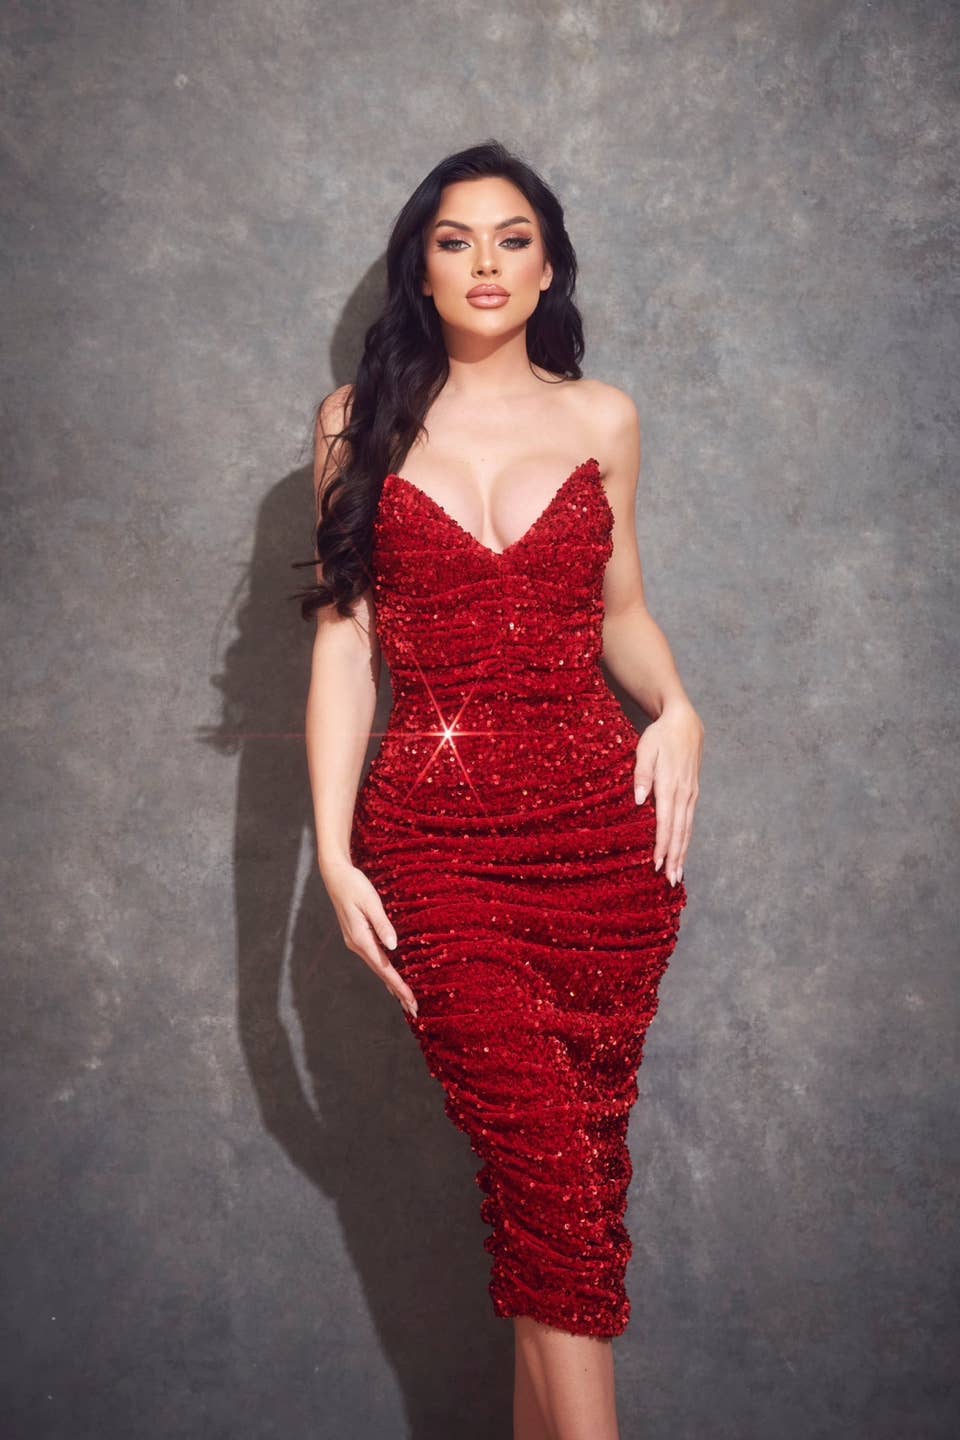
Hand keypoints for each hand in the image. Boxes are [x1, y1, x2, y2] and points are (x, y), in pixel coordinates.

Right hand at [320, 858, 418, 1017]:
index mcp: (360, 939)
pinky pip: (374, 959)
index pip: (384, 968)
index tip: (412, 1001)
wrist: (336, 876)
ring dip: (392, 984)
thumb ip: (382, 925)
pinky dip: (385, 971)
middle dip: (398, 992)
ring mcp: (356, 942)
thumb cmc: (355, 885)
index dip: (399, 986)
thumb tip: (393, 947)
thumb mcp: (371, 902)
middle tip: (414, 1010)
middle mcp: (357, 945)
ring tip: (406, 999)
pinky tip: (390, 978)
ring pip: (377, 968)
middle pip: (381, 973)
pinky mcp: (358, 936)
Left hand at [633, 699, 703, 885]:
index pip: (665, 821)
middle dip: (674, 857)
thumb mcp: (645, 749)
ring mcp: (691, 794)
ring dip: (682, 853)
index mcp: (670, 785)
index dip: (661, 844)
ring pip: (687, 829)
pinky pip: (690, 821)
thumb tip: (639, 801)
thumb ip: (641, 775)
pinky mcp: (694, 793)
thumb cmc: (660, 736)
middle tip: (670, 880)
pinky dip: (686, 839)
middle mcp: (684, 793)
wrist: (684, 722)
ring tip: (677, 874)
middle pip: (679, 831)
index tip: (656, 864)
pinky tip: (683, 852)